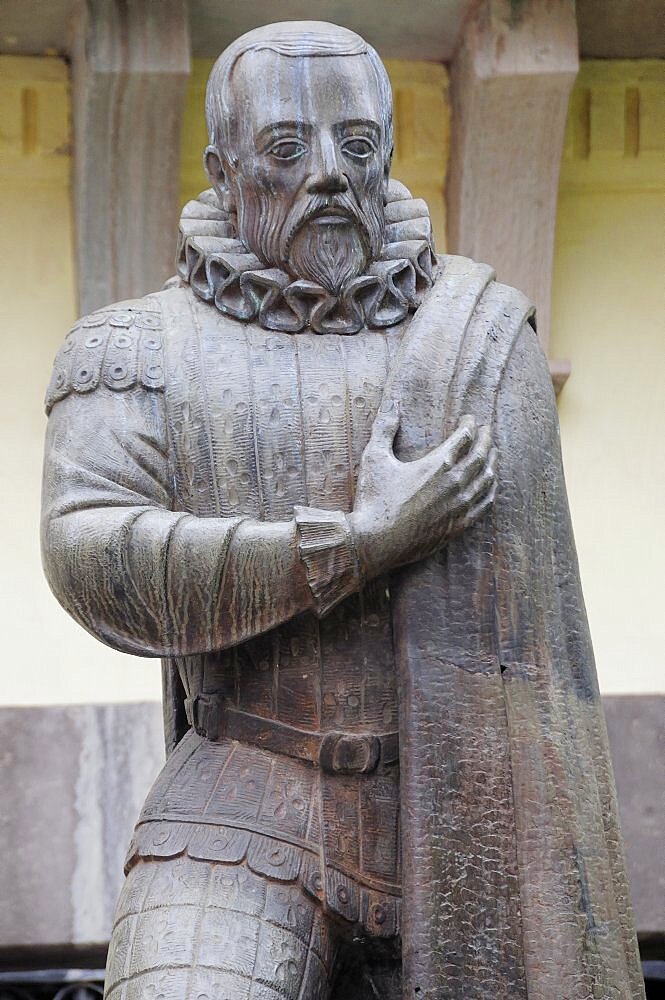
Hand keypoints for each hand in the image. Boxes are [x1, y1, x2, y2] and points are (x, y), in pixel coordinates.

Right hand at [348, 405, 495, 578]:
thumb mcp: (374, 458)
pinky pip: (484, 505)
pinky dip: (491, 491)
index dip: (469, 425)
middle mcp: (454, 484)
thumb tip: (390, 403)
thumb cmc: (373, 499)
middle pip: (480, 456)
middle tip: (487, 429)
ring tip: (493, 453)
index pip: (464, 437)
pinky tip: (491, 486)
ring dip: (492, 462)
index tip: (468, 418)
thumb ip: (384, 429)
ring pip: (487, 480)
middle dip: (486, 439)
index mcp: (437, 465)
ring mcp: (459, 507)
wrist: (375, 543)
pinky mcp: (458, 527)